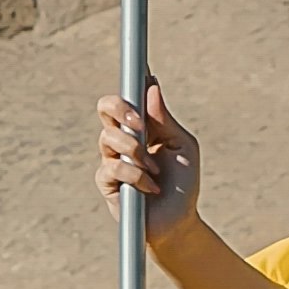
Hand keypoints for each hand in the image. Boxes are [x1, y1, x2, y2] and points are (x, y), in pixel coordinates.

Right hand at [96, 75, 200, 243]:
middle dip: (121, 108)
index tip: (142, 68)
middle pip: (105, 107)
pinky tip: (150, 187)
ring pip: (108, 138)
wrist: (179, 220)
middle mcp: (123, 138)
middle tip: (140, 122)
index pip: (130, 97)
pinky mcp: (106, 181)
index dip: (132, 82)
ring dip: (135, 153)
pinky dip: (135, 176)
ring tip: (155, 171)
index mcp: (142, 126)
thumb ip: (165, 119)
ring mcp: (112, 158)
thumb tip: (152, 87)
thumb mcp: (181, 146)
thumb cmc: (183, 182)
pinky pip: (112, 167)